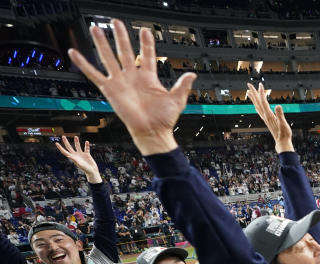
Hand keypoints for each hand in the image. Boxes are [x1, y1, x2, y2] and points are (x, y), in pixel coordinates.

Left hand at [55, 136, 100, 181]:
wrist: (92, 171)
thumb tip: (68, 155)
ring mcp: (81, 154)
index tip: (56, 143)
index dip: (60, 148)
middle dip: (66, 142)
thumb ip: (74, 159)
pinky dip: (87, 145)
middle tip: (63, 136)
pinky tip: (87, 142)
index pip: (64, 151)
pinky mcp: (87, 154)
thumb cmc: (85, 169)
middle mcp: (76, 155)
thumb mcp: (79, 164)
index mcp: (72, 157)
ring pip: (78, 146)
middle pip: (69, 147)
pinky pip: (86, 148)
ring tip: (76, 136)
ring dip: (76, 141)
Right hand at [68, 19, 195, 154]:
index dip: (146, 43)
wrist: (152, 133)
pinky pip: (93, 74)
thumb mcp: (177, 100)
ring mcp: (120, 82)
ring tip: (96, 28)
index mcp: (149, 78)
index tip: (145, 30)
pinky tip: (74, 52)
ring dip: (102, 43)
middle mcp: (133, 77)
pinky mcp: (110, 89)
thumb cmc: (165, 120)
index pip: (147, 55)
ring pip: (109, 57)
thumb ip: (183, 85)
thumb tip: (192, 74)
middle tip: (115, 22)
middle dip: (121, 36)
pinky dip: (83, 64)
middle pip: (125, 51)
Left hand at [246, 82, 292, 152]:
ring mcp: (265, 118)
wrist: (282, 142)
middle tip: (248, 84)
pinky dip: (256, 106)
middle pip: (257, 102)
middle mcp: (265, 116)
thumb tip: (278, 106)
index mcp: (269, 115)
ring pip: (257, 106)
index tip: (260, 84)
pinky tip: (256, 105)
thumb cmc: (284, 134)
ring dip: (253, 98)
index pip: (263, 101)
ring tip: (248, 92)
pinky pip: (259, 111)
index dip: (262, 93)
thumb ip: (280, 115)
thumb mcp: (284, 124)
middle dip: (253, 93)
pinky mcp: (267, 120)